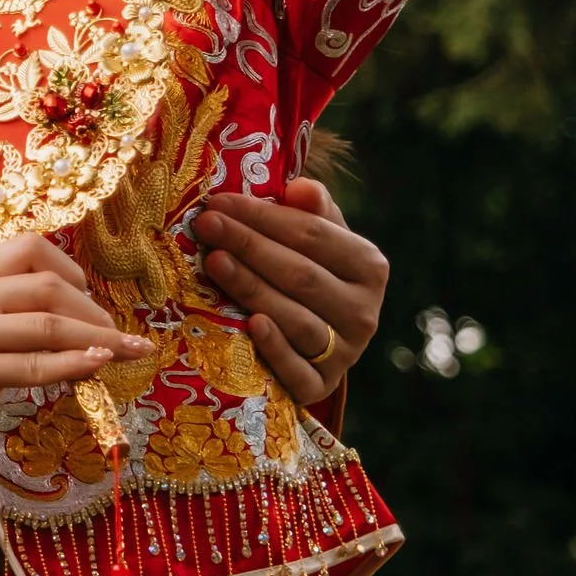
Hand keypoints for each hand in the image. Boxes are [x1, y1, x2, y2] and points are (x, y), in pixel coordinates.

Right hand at [0, 233, 150, 507]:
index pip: (27, 249)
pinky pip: (32, 364)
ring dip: (98, 339)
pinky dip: (72, 365)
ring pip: (45, 325)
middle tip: (122, 338)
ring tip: (128, 352)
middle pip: (44, 286)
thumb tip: (88, 324)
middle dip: (94, 312)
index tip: (94, 304)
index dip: (71, 271)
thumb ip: (18, 323)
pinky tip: (96, 367)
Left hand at [191, 177, 385, 405]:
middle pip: (301, 275)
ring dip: (253, 288)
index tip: (219, 201)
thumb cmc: (308, 273)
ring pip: (297, 319)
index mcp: (369, 267)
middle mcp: (364, 313)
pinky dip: (275, 348)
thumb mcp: (318, 239)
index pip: (312, 235)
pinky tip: (251, 323)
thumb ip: (311, 210)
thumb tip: (300, 188)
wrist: (318, 342)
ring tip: (215, 261)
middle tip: (207, 225)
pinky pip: (298, 371)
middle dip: (249, 245)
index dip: (264, 216)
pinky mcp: (321, 388)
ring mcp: (346, 354)